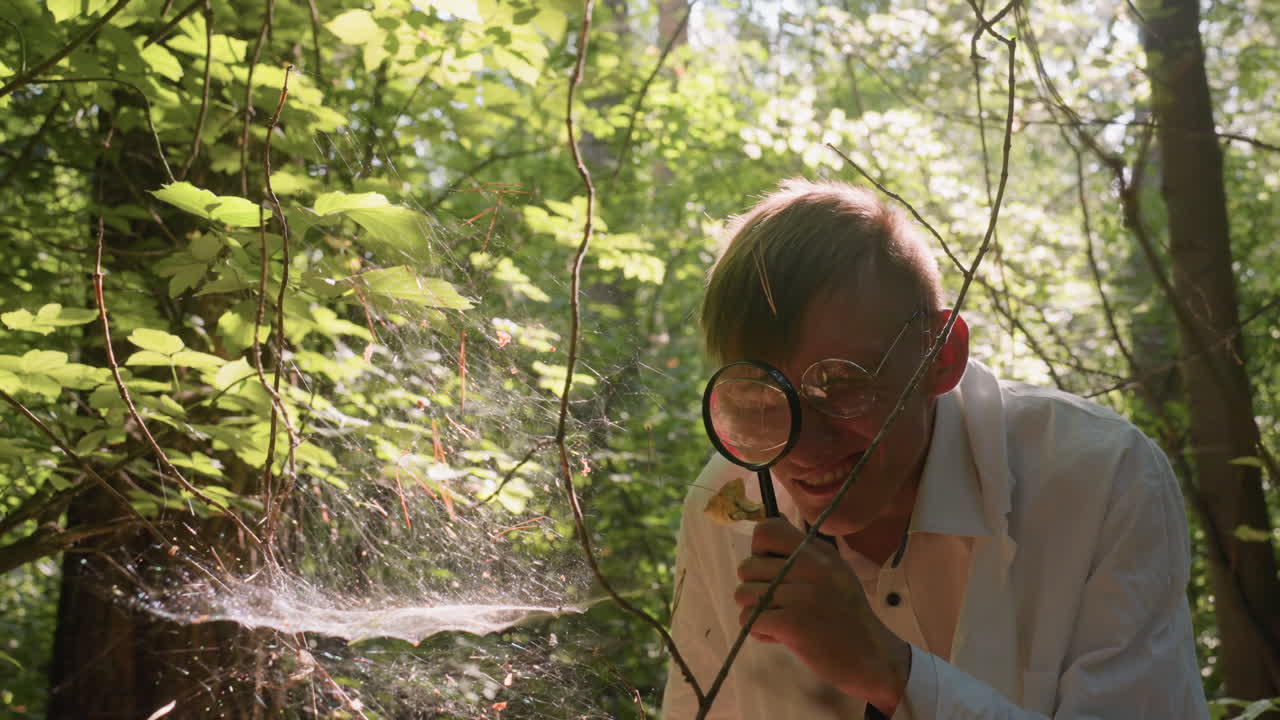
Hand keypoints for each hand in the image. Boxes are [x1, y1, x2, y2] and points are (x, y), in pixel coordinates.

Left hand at [734, 518, 911, 713]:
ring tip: (779, 621)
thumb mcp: (834, 571)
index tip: (772, 572)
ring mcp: (801, 594)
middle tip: (778, 606)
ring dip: (754, 612)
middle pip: (746, 567)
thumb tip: (771, 522)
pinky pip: (749, 619)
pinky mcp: (792, 623)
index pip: (766, 530)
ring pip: (743, 594)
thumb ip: (803, 550)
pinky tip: (780, 636)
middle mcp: (810, 567)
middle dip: (755, 590)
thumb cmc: (846, 616)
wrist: (872, 659)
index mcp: (818, 551)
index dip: (759, 552)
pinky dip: (759, 632)